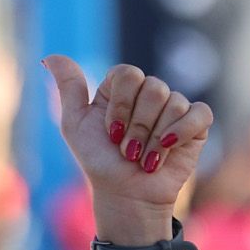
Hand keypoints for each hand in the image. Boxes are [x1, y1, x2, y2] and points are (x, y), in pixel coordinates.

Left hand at [44, 56, 211, 226]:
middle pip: (153, 88)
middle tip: (127, 150)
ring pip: (173, 103)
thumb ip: (69, 88)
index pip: (128, 74)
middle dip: (137, 127)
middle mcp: (149, 92)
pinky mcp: (197, 123)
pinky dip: (181, 133)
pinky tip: (168, 149)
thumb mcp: (74, 124)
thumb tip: (51, 56)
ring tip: (143, 157)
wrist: (125, 193)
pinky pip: (199, 113)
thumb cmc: (98, 160)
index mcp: (122, 88)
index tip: (111, 132)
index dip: (120, 106)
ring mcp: (175, 106)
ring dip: (154, 139)